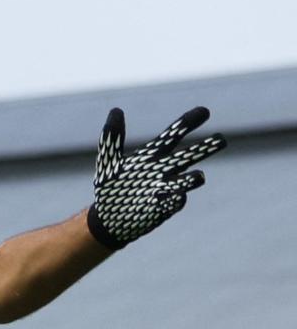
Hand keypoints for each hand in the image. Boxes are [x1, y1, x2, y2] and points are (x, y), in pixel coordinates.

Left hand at [88, 106, 226, 248]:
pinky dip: (175, 201)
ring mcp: (164, 191)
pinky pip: (173, 204)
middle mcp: (163, 171)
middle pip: (187, 157)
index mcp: (152, 156)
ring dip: (190, 180)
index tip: (204, 111)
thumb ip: (111, 138)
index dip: (187, 123)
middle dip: (203, 149)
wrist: (108, 219)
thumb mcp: (109, 161)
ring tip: (199, 176)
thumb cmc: (112, 187)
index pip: (173, 135)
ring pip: (184, 183)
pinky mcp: (161, 211)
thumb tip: (115, 110)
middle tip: (220, 139)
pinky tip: (177, 198)